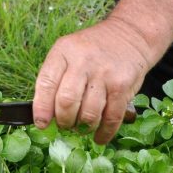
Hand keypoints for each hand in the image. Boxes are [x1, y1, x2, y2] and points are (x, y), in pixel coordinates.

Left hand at [32, 18, 155, 143]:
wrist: (130, 36)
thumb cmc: (92, 50)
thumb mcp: (68, 52)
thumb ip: (56, 78)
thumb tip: (45, 116)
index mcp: (64, 52)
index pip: (46, 83)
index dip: (41, 108)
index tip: (41, 123)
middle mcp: (83, 61)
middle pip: (67, 101)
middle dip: (63, 121)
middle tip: (65, 125)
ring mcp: (104, 73)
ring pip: (88, 113)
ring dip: (82, 127)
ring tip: (81, 127)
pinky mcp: (122, 86)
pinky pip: (111, 117)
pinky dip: (104, 133)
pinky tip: (99, 137)